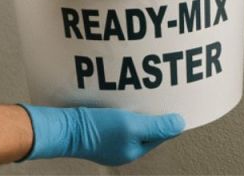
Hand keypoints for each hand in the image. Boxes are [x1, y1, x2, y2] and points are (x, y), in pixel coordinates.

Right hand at [19, 104, 185, 165]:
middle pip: (144, 128)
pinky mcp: (96, 128)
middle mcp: (121, 148)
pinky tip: (122, 96)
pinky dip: (121, 107)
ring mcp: (108, 139)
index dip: (166, 119)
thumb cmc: (97, 129)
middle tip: (159, 93)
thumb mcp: (132, 126)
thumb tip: (180, 125)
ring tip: (142, 92)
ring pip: (130, 121)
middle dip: (151, 112)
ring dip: (136, 108)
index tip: (174, 103)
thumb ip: (157, 127)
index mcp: (132, 152)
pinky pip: (116, 117)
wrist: (63, 127)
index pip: (158, 135)